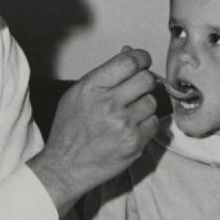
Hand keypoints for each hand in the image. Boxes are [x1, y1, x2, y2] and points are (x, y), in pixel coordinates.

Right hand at [28, 47, 158, 212]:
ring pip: (152, 101)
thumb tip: (128, 52)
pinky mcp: (134, 142)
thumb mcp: (77, 94)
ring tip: (128, 114)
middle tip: (137, 89)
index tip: (143, 62)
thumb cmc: (70, 131)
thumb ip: (105, 73)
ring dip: (144, 106)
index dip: (142, 58)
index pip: (130, 61)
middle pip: (147, 79)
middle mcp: (109, 103)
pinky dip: (146, 125)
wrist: (65, 167)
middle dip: (145, 82)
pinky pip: (154, 123)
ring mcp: (124, 124)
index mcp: (93, 87)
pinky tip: (130, 129)